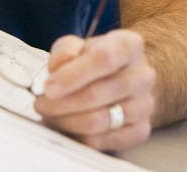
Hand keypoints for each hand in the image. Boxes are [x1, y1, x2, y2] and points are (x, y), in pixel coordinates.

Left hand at [34, 30, 155, 150]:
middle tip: (41, 103)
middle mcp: (143, 75)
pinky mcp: (141, 129)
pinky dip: (80, 136)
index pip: (103, 59)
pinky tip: (67, 126)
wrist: (127, 76)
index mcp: (130, 45)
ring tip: (50, 115)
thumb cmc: (97, 59)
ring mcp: (145, 104)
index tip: (48, 87)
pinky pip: (105, 141)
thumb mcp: (79, 45)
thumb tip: (57, 67)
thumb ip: (65, 51)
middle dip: (62, 102)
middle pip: (98, 93)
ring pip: (100, 121)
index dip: (73, 75)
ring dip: (67, 121)